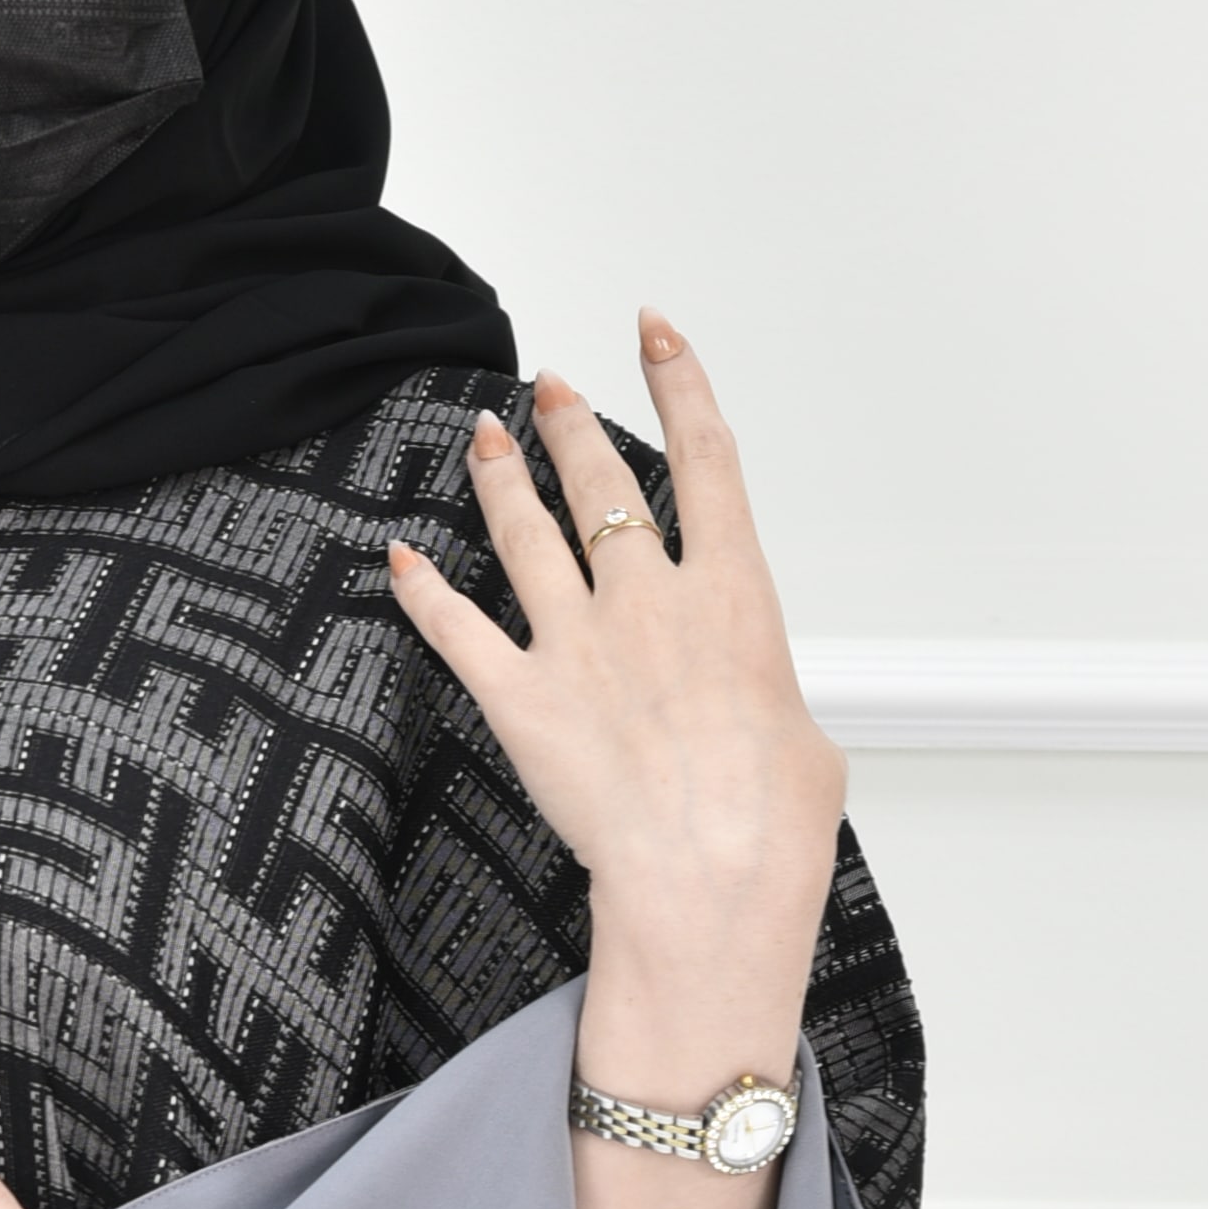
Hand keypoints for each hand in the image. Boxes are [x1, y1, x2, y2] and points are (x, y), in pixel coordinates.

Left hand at [386, 314, 845, 1043]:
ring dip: (500, 478)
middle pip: (602, 483)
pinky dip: (423, 594)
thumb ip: (766, 699)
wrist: (709, 872)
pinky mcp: (521, 699)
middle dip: (571, 425)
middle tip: (550, 388)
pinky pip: (457, 631)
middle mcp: (650, 600)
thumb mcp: (806, 741)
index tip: (655, 336)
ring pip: (526, 534)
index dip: (678, 383)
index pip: (707, 457)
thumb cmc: (769, 819)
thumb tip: (757, 717)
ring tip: (484, 438)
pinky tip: (401, 562)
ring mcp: (579, 644)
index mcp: (733, 595)